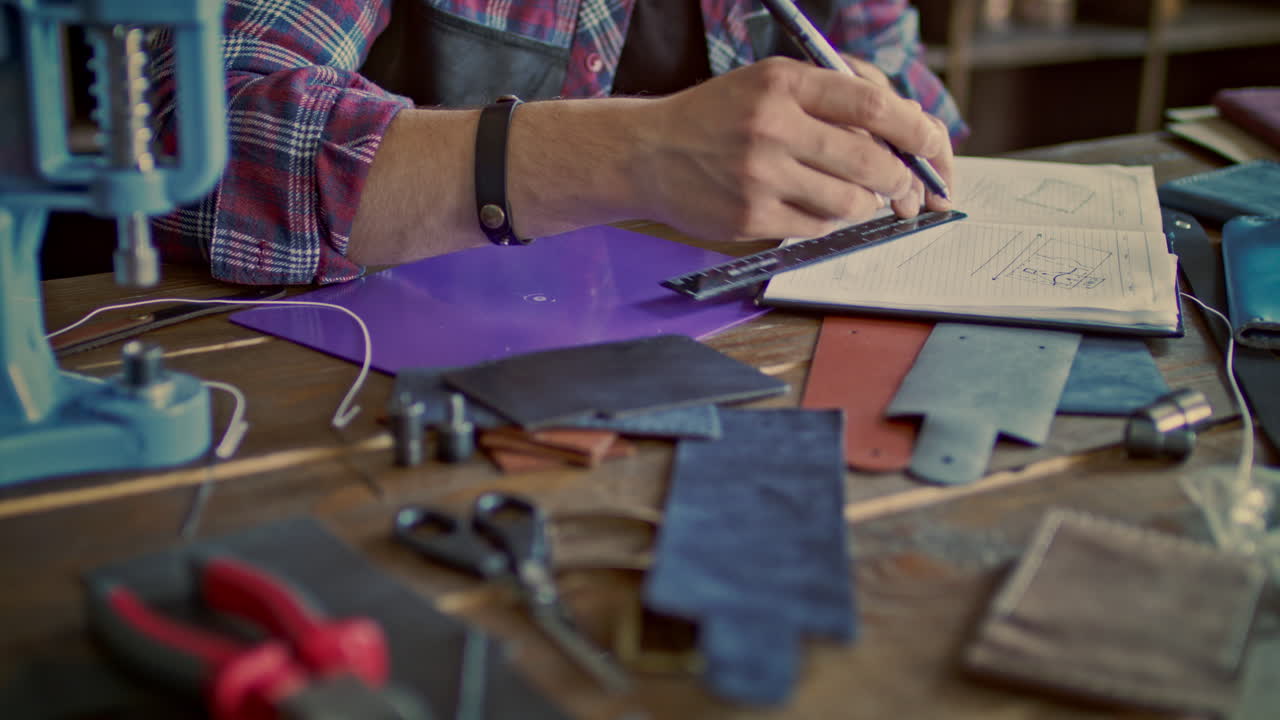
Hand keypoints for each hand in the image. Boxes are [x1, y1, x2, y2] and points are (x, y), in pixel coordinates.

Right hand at [632, 56, 951, 241]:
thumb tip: (905, 135)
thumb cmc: (718, 117)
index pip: (871, 106)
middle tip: (908, 189)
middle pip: (871, 162)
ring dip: (865, 205)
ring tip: (852, 197)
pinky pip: (817, 228)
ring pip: (850, 203)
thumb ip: (831, 100)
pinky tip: (811, 207)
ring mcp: (759, 176)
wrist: (647, 153)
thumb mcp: (769, 85)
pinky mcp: (749, 217)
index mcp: (783, 83)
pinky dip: (827, 221)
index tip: (934, 147)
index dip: (916, 130)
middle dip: (901, 180)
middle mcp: (772, 126)